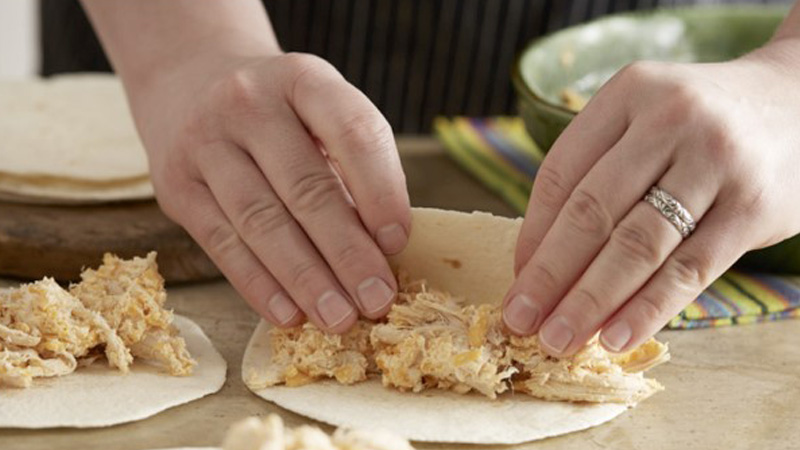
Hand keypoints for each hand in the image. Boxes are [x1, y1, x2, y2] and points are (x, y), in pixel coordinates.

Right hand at [130, 51, 409, 332]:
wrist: (190, 81)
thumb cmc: (280, 114)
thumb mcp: (319, 113)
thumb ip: (350, 169)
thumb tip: (381, 253)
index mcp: (303, 79)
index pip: (352, 132)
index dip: (380, 190)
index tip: (398, 243)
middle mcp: (249, 103)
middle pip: (305, 187)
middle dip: (347, 252)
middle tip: (377, 301)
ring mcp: (204, 142)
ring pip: (261, 222)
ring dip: (306, 279)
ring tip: (340, 319)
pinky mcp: (175, 185)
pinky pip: (222, 243)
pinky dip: (259, 284)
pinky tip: (290, 314)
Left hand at [503, 41, 799, 355]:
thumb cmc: (700, 124)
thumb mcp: (644, 120)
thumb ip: (595, 174)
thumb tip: (537, 260)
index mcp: (629, 92)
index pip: (561, 174)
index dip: (532, 235)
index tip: (517, 281)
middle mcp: (670, 120)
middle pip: (592, 212)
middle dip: (549, 276)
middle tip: (520, 321)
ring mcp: (715, 162)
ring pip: (637, 245)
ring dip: (590, 300)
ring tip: (558, 339)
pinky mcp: (753, 207)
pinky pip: (689, 269)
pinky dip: (648, 308)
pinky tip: (615, 337)